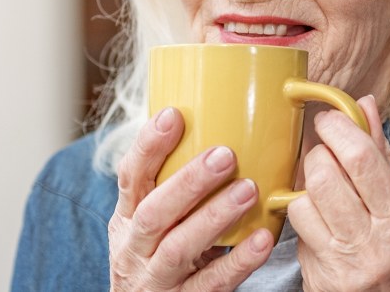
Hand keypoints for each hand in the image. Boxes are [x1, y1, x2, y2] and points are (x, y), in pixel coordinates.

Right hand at [108, 107, 274, 290]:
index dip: (147, 146)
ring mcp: (156, 280)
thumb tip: (208, 128)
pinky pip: (211, 283)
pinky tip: (262, 239)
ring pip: (179, 248)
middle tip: (224, 155)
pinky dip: (238, 261)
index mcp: (126, 219)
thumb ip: (170, 190)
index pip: (129, 178)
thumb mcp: (150, 226)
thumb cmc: (156, 260)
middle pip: (154, 213)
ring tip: (248, 190)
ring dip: (214, 216)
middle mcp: (134, 249)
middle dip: (187, 181)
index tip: (173, 115)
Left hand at [289, 96, 389, 291]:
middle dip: (318, 155)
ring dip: (307, 190)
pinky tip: (325, 226)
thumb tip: (363, 106)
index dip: (337, 128)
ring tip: (326, 194)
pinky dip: (306, 222)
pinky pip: (297, 235)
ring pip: (300, 203)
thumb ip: (385, 158)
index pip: (360, 159)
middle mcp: (372, 245)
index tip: (329, 119)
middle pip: (322, 176)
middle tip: (326, 154)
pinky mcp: (319, 281)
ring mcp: (342, 267)